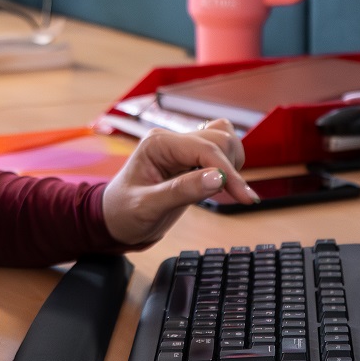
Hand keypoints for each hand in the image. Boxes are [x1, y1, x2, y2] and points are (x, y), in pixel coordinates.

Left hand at [101, 119, 257, 246]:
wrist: (114, 221)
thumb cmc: (123, 213)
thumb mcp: (148, 207)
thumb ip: (182, 191)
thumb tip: (218, 178)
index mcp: (158, 143)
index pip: (204, 149)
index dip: (227, 172)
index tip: (244, 196)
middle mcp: (172, 140)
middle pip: (219, 139)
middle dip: (232, 168)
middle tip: (240, 198)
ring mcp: (182, 148)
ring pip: (224, 140)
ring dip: (233, 164)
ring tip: (228, 191)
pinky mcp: (190, 159)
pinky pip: (220, 150)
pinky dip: (229, 165)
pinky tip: (223, 185)